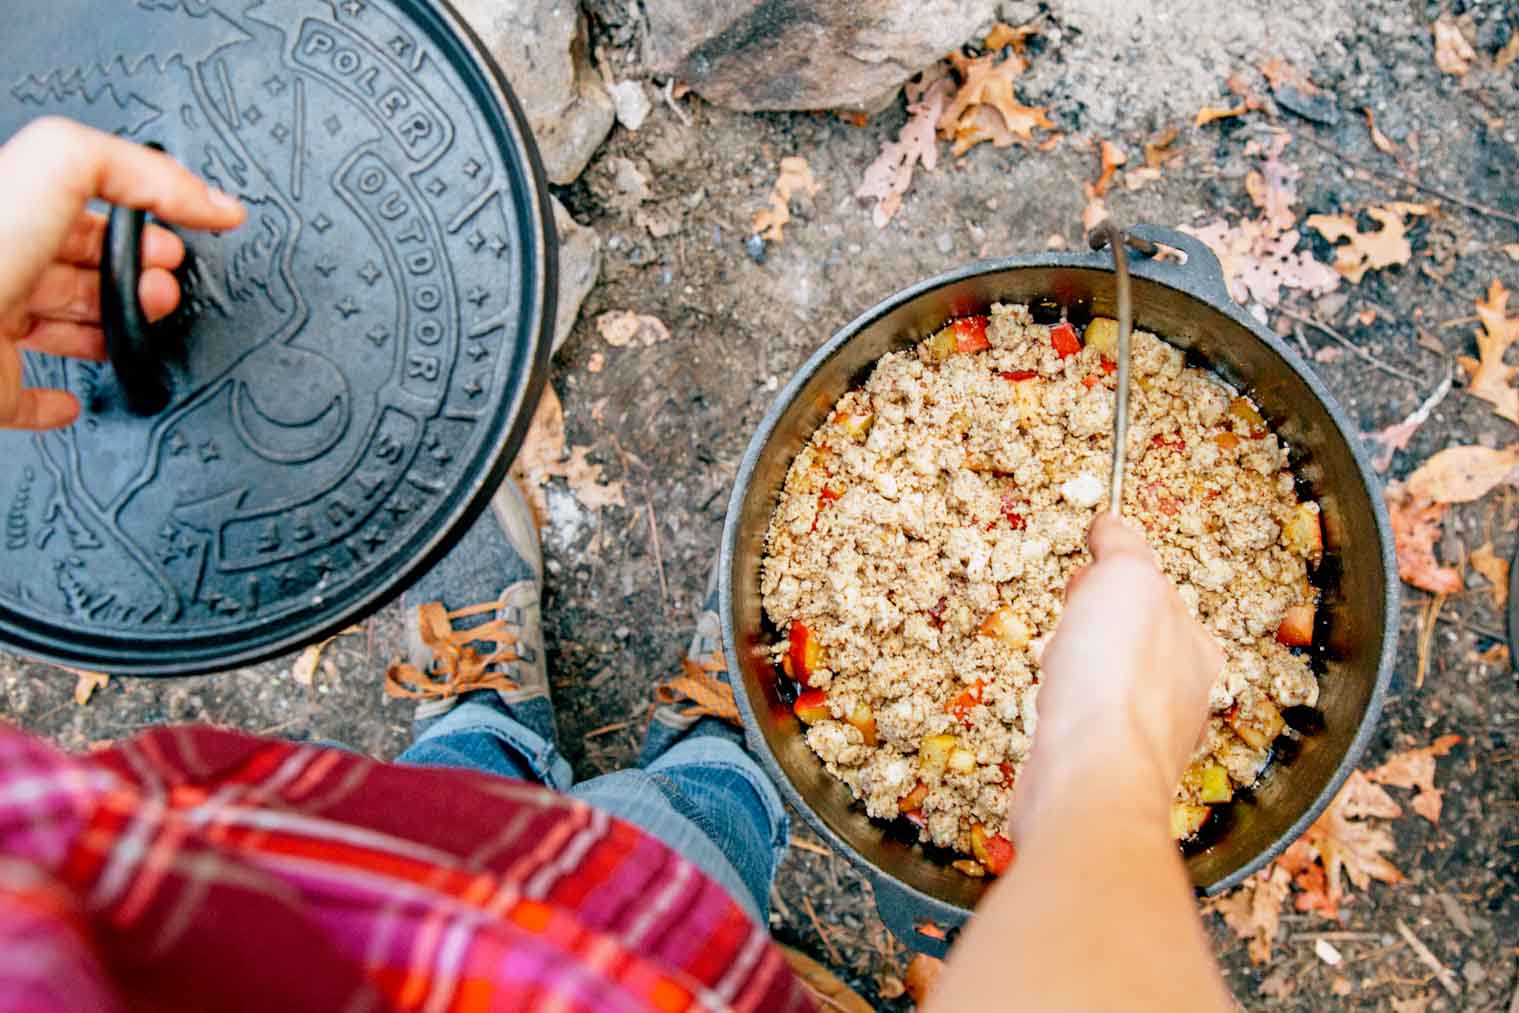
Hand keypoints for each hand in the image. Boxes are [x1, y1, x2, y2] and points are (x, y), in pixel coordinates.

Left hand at [0, 117, 245, 429]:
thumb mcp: (60, 163)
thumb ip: (132, 166)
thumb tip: (206, 197)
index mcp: (14, 211)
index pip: (81, 204)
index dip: (140, 211)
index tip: (186, 224)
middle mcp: (0, 264)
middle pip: (78, 264)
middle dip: (135, 270)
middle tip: (168, 278)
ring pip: (61, 324)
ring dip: (111, 326)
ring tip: (144, 325)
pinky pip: (22, 397)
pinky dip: (53, 402)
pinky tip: (72, 401)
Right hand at [1014, 513, 1222, 832]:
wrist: (1088, 777)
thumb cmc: (1115, 676)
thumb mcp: (1125, 580)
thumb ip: (1123, 548)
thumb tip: (1113, 524)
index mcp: (1197, 648)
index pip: (1158, 595)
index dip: (1117, 575)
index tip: (1086, 568)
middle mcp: (1182, 697)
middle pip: (1136, 642)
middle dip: (1100, 623)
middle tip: (1068, 611)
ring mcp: (1145, 740)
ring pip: (1111, 686)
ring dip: (1081, 667)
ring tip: (1056, 661)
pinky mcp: (1106, 770)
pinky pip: (1087, 724)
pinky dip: (1068, 709)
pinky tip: (1050, 708)